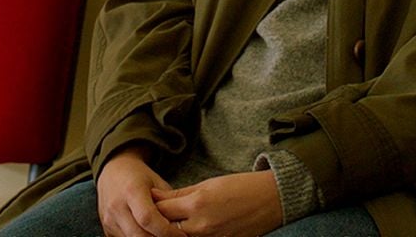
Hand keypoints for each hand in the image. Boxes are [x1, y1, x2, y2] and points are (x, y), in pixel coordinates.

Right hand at [97, 147, 178, 236]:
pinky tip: (152, 236)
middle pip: (139, 235)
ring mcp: (109, 220)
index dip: (166, 230)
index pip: (148, 218)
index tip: (182, 236)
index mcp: (131, 191)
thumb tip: (184, 222)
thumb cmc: (139, 177)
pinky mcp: (107, 230)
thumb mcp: (157, 182)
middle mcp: (116, 207)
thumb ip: (168, 201)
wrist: (112, 172)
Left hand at [152, 171, 283, 236]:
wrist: (271, 201)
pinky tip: (185, 231)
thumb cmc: (241, 186)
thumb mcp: (209, 184)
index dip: (151, 205)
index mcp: (198, 203)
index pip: (161, 209)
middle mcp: (200, 225)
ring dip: (170, 232)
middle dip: (156, 223)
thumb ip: (182, 194)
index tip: (144, 200)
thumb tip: (157, 197)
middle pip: (165, 229)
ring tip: (168, 224)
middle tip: (151, 217)